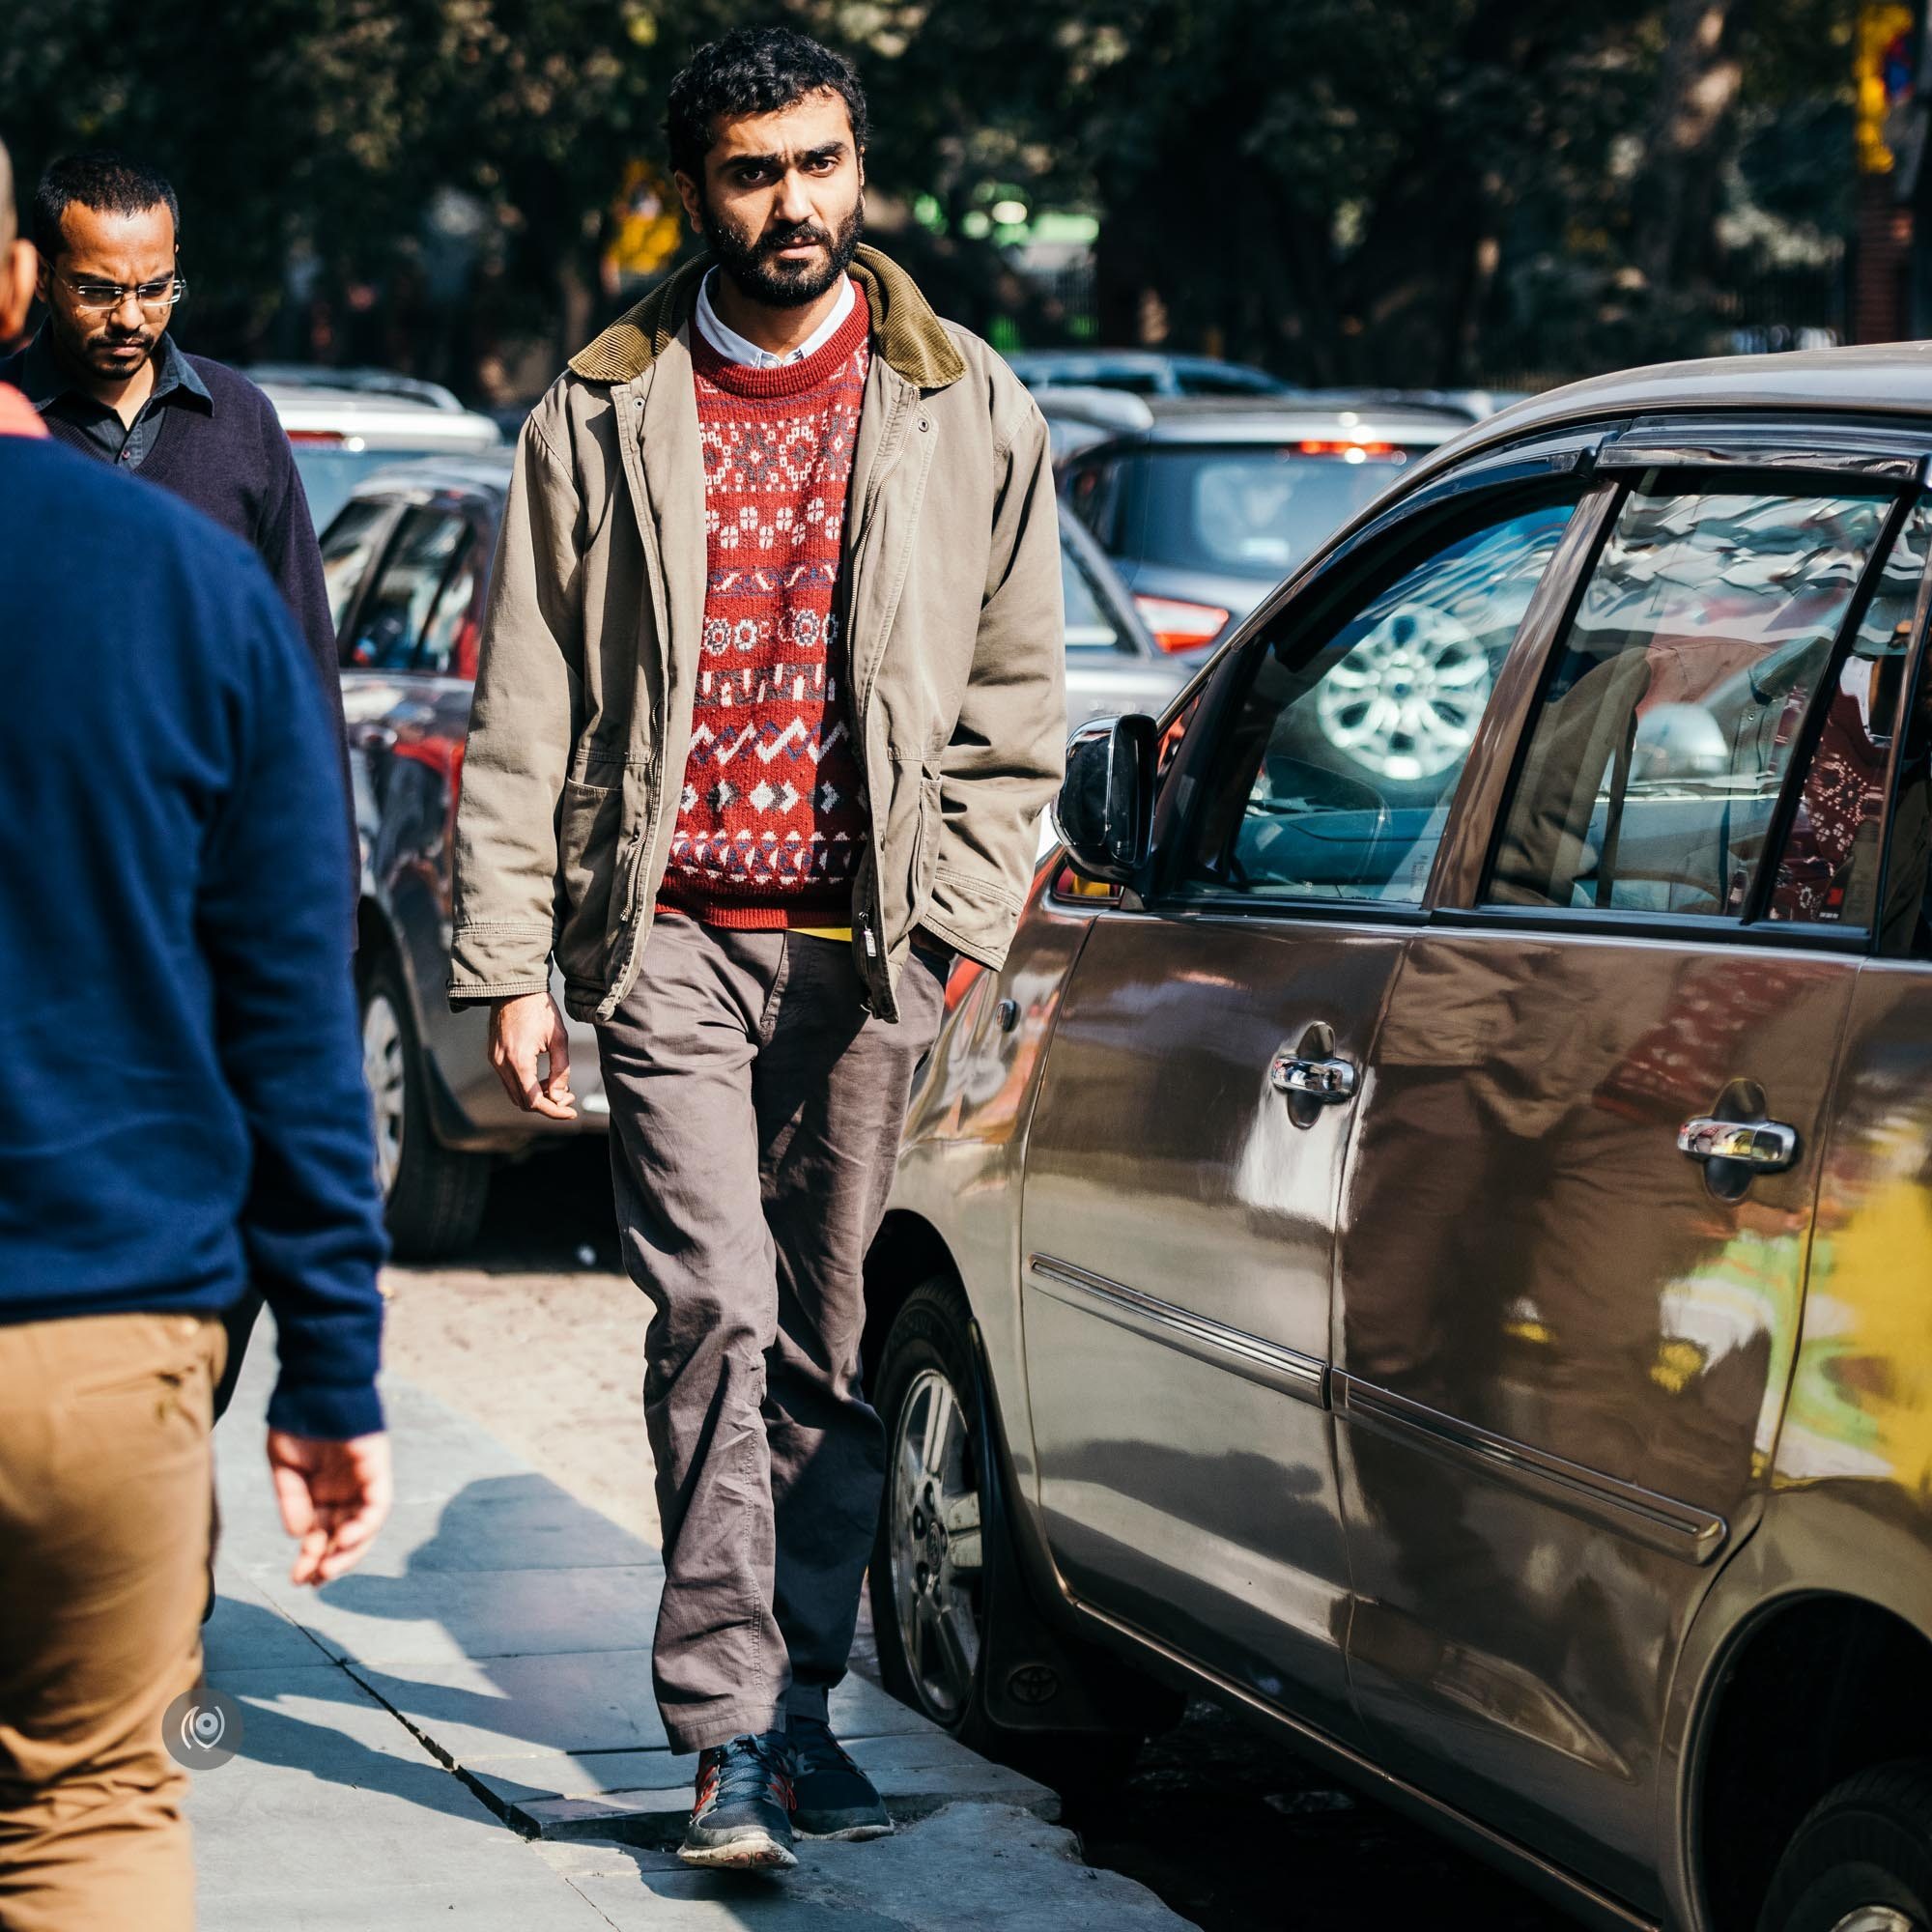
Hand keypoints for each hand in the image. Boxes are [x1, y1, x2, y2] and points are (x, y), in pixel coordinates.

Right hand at [267, 1429, 392, 1585]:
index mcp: (322, 1491)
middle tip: (312, 1582)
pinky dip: (365, 1524)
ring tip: (327, 1570)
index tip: (297, 1579)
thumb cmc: (297, 1420)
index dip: (311, 1557)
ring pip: (364, 1525)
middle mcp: (345, 1489)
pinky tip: (344, 1539)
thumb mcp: (285, 1466)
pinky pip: (377, 1503)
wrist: (312, 1383)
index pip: (322, 1533)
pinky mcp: (377, 1466)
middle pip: (344, 1535)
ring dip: (349, 1551)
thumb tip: (299, 1534)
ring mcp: (363, 1479)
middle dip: (330, 1561)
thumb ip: (292, 1500)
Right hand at [489, 990, 575, 1118]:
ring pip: (514, 1094)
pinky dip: (526, 1086)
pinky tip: (542, 1078)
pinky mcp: (494, 1056)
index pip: (534, 1101)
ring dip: (536, 1097)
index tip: (571, 1113)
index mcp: (519, 1060)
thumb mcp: (558, 1038)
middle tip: (568, 1097)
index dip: (554, 1112)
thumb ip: (561, 1070)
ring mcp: (495, 1060)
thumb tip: (559, 1096)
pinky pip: (509, 1082)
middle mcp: (502, 1064)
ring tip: (557, 1086)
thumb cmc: (539, 1009)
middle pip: (523, 1103)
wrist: (515, 987)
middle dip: (547, 1105)